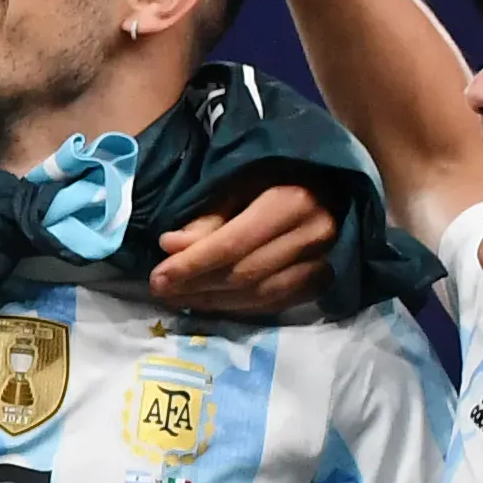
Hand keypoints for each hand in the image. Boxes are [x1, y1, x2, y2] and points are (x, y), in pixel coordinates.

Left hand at [152, 181, 337, 318]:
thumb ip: (207, 216)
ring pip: (261, 295)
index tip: (157, 278)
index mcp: (291, 202)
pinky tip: (213, 304)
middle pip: (245, 274)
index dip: (191, 265)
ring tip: (180, 300)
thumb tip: (170, 247)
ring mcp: (324, 261)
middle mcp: (313, 235)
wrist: (326, 182)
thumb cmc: (275, 174)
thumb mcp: (238, 181)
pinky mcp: (324, 280)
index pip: (232, 245)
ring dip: (215, 303)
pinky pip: (278, 304)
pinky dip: (242, 308)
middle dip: (197, 286)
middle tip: (161, 292)